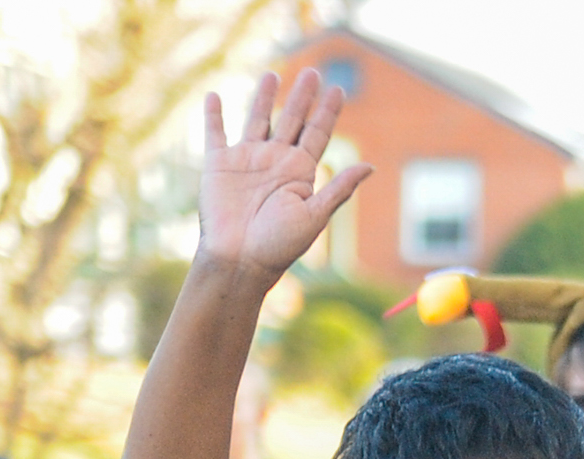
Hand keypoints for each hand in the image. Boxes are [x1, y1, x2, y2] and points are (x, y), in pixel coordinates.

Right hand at [194, 72, 370, 281]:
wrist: (239, 260)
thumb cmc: (279, 245)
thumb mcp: (314, 215)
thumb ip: (339, 189)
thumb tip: (369, 166)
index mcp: (300, 173)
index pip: (317, 134)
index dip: (327, 112)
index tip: (338, 89)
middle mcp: (275, 162)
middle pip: (292, 120)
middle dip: (302, 97)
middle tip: (313, 72)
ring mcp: (247, 161)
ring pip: (257, 119)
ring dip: (265, 97)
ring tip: (273, 74)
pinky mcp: (218, 165)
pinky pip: (215, 134)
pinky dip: (214, 115)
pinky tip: (215, 96)